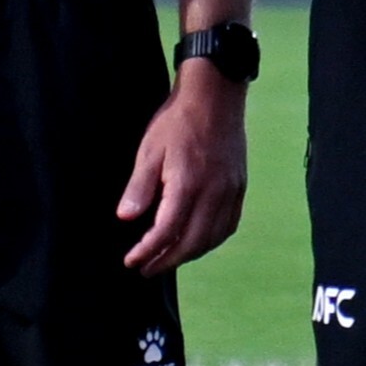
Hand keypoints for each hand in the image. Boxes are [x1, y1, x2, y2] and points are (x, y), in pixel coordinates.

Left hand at [119, 63, 248, 272]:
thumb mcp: (149, 150)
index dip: (148, 250)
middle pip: (192, 242)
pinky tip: (197, 242)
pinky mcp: (239, 187)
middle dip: (167, 260)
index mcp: (188, 184)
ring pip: (212, 238)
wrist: (215, 96)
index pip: (167, 231)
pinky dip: (211, 241)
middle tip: (146, 269)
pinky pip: (228, 225)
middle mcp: (213, 193)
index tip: (132, 261)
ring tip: (168, 259)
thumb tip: (126, 218)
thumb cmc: (177, 121)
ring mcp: (230, 191)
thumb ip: (139, 187)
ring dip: (189, 254)